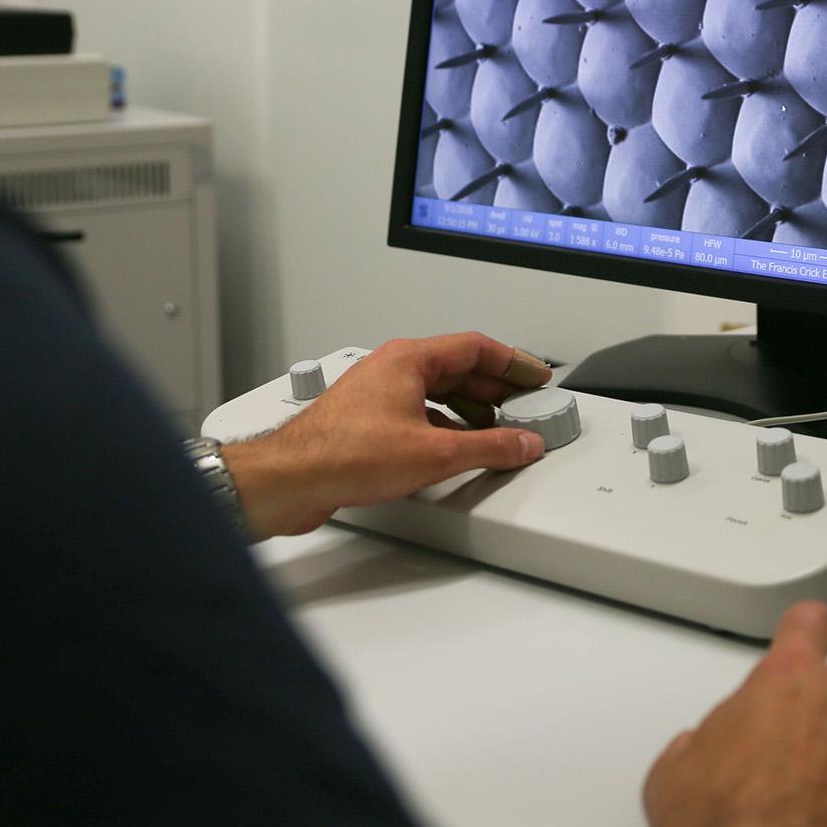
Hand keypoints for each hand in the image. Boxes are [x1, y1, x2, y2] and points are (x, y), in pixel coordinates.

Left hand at [222, 332, 553, 539]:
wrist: (290, 480)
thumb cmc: (343, 454)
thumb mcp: (436, 452)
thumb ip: (490, 446)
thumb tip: (522, 442)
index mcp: (409, 359)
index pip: (476, 346)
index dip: (513, 361)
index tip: (536, 375)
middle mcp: (392, 369)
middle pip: (458, 367)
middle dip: (496, 387)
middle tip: (524, 402)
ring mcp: (377, 394)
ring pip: (437, 390)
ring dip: (470, 407)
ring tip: (495, 429)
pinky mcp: (366, 421)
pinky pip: (418, 411)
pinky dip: (444, 424)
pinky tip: (453, 447)